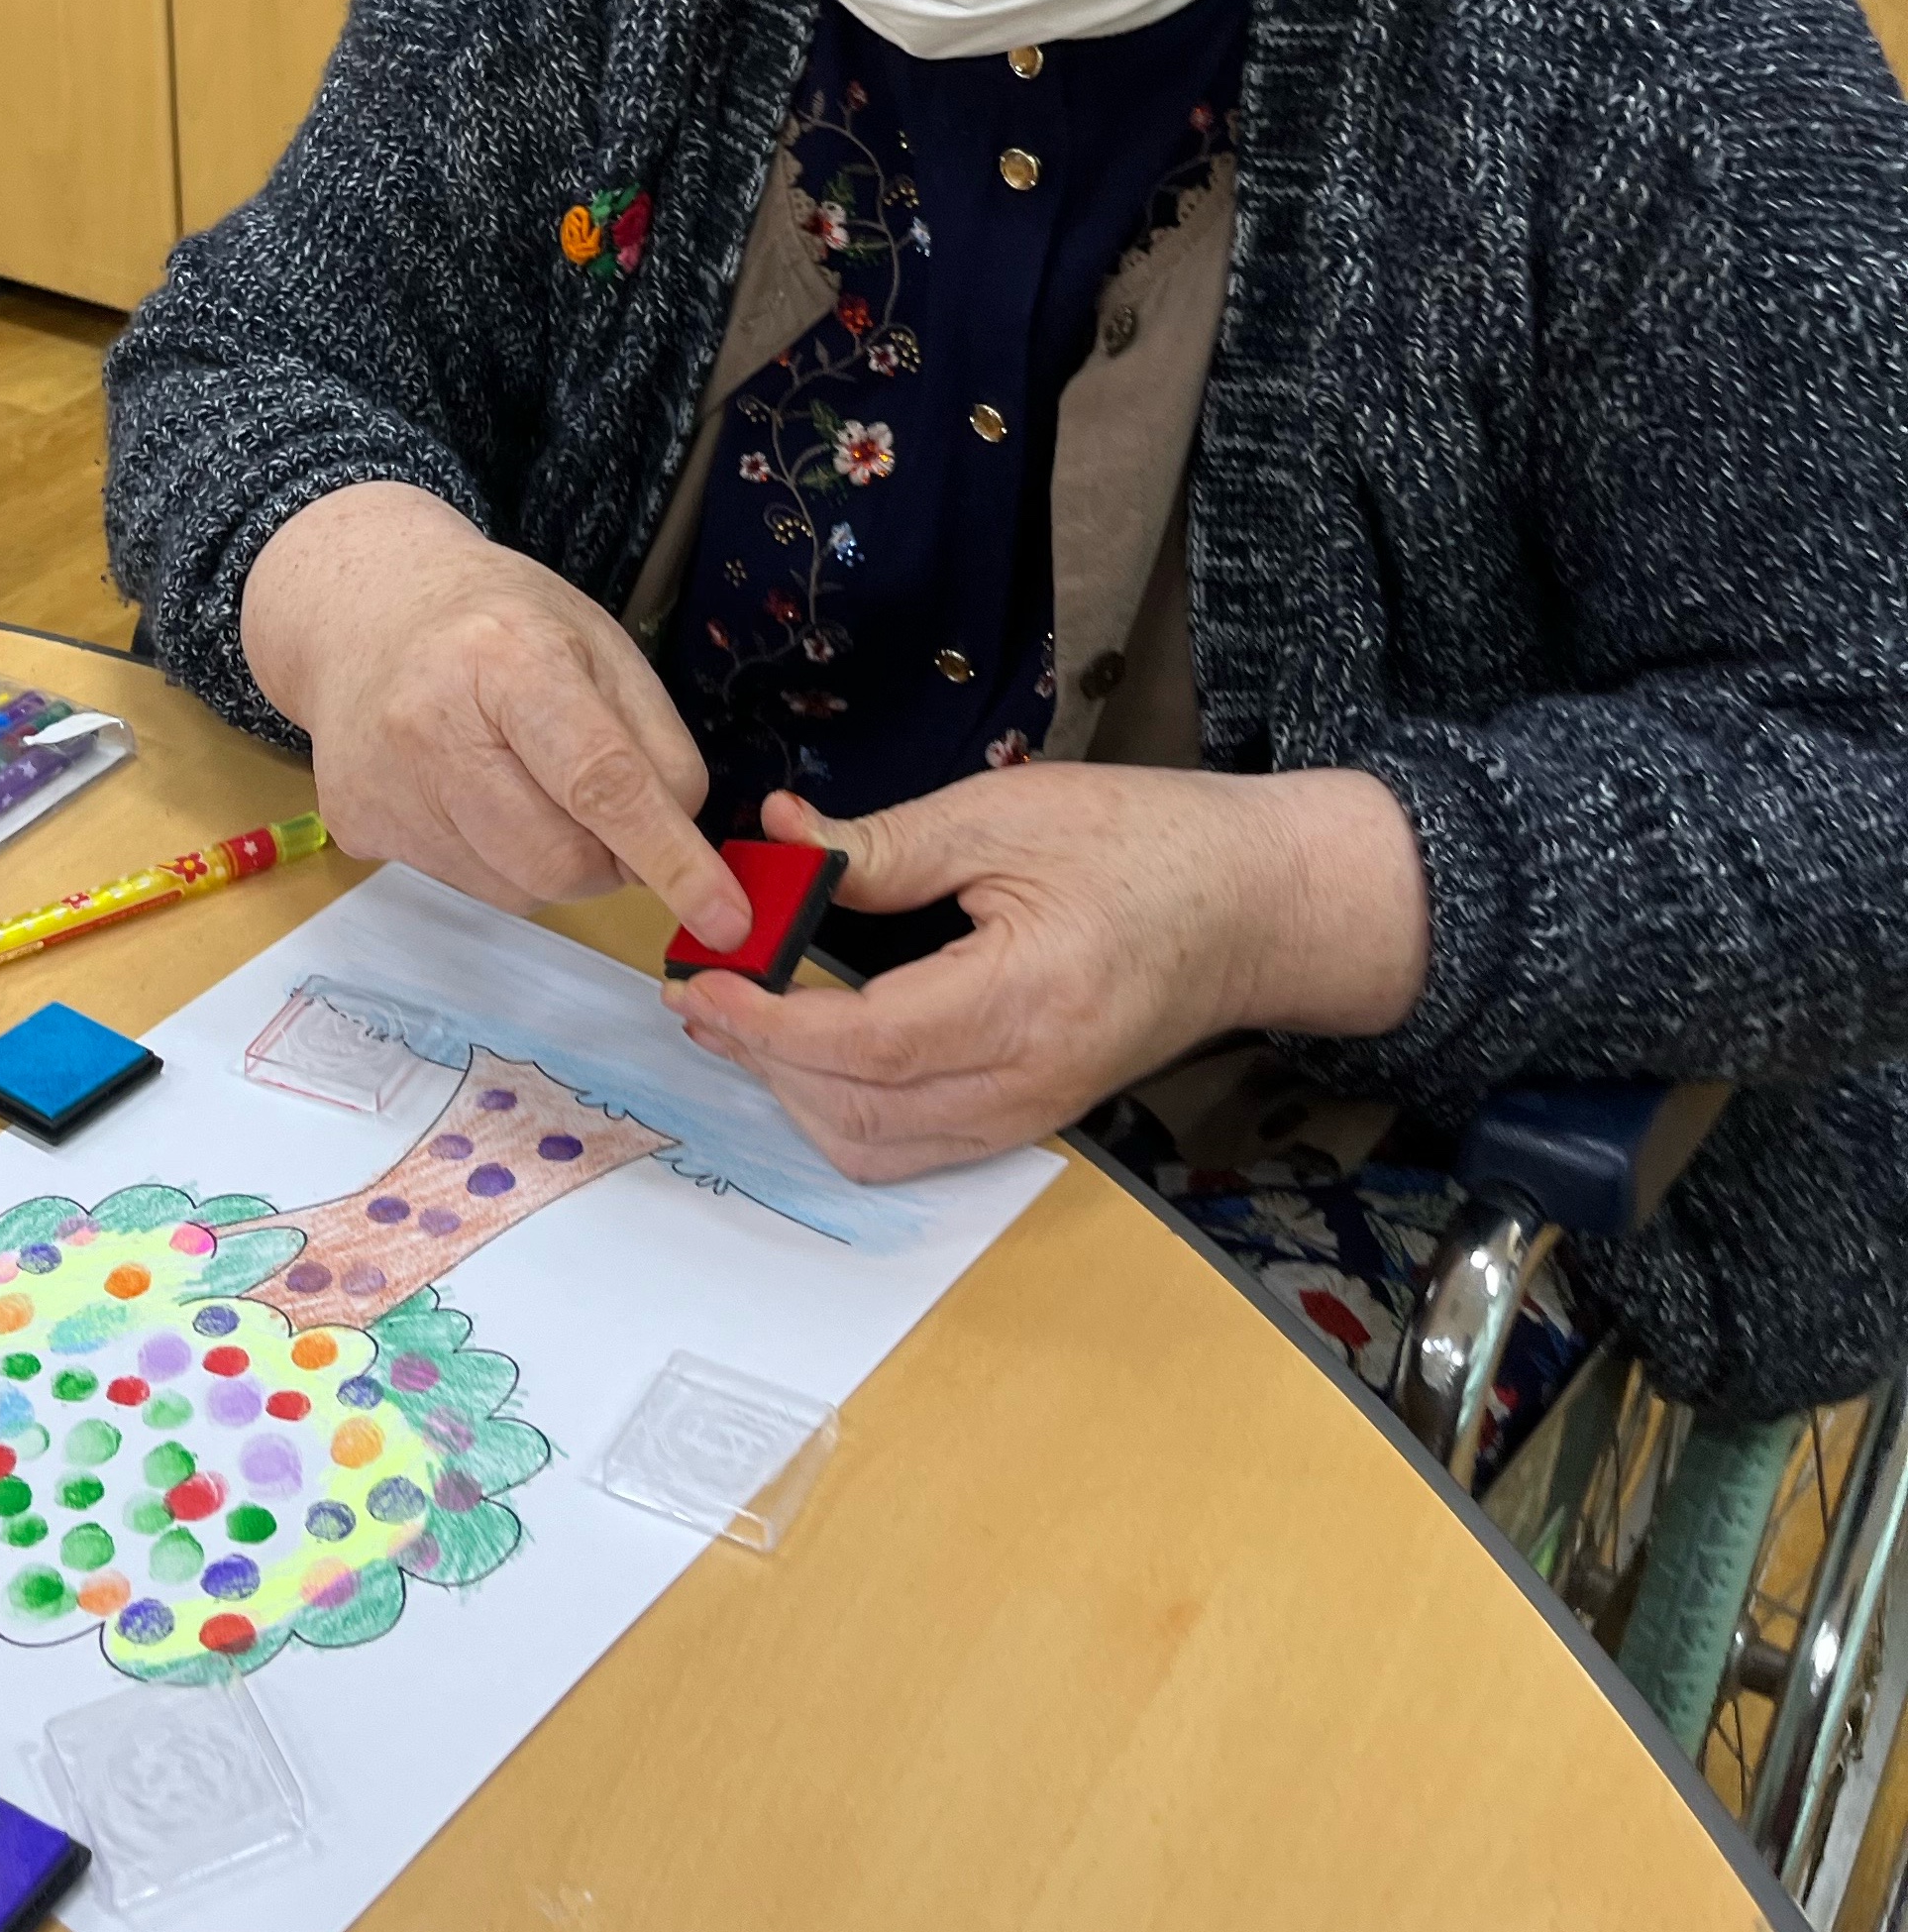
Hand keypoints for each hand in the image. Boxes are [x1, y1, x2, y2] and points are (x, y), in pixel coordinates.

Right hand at [242, 482, 749, 943]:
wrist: (364, 610)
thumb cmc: (495, 622)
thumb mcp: (598, 643)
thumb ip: (655, 743)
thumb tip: (679, 848)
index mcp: (505, 659)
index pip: (601, 782)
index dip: (669, 857)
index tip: (725, 917)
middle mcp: (431, 727)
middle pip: (560, 860)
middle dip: (610, 859)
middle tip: (603, 807)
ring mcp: (385, 787)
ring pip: (519, 891)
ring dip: (552, 861)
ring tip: (525, 780)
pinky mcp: (356, 828)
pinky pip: (469, 888)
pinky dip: (498, 860)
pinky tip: (471, 791)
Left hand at [670, 764, 1430, 1179]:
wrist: (1259, 905)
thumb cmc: (1146, 844)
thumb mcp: (1006, 814)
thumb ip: (882, 844)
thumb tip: (776, 837)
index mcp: (1029, 999)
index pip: (869, 1045)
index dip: (771, 1022)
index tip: (704, 983)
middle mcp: (1031, 1081)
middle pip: (859, 1111)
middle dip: (763, 1060)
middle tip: (703, 993)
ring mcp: (1035, 1113)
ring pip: (879, 1148)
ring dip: (796, 1095)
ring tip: (742, 1020)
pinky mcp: (1033, 1117)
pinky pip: (917, 1147)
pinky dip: (845, 1111)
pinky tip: (810, 1049)